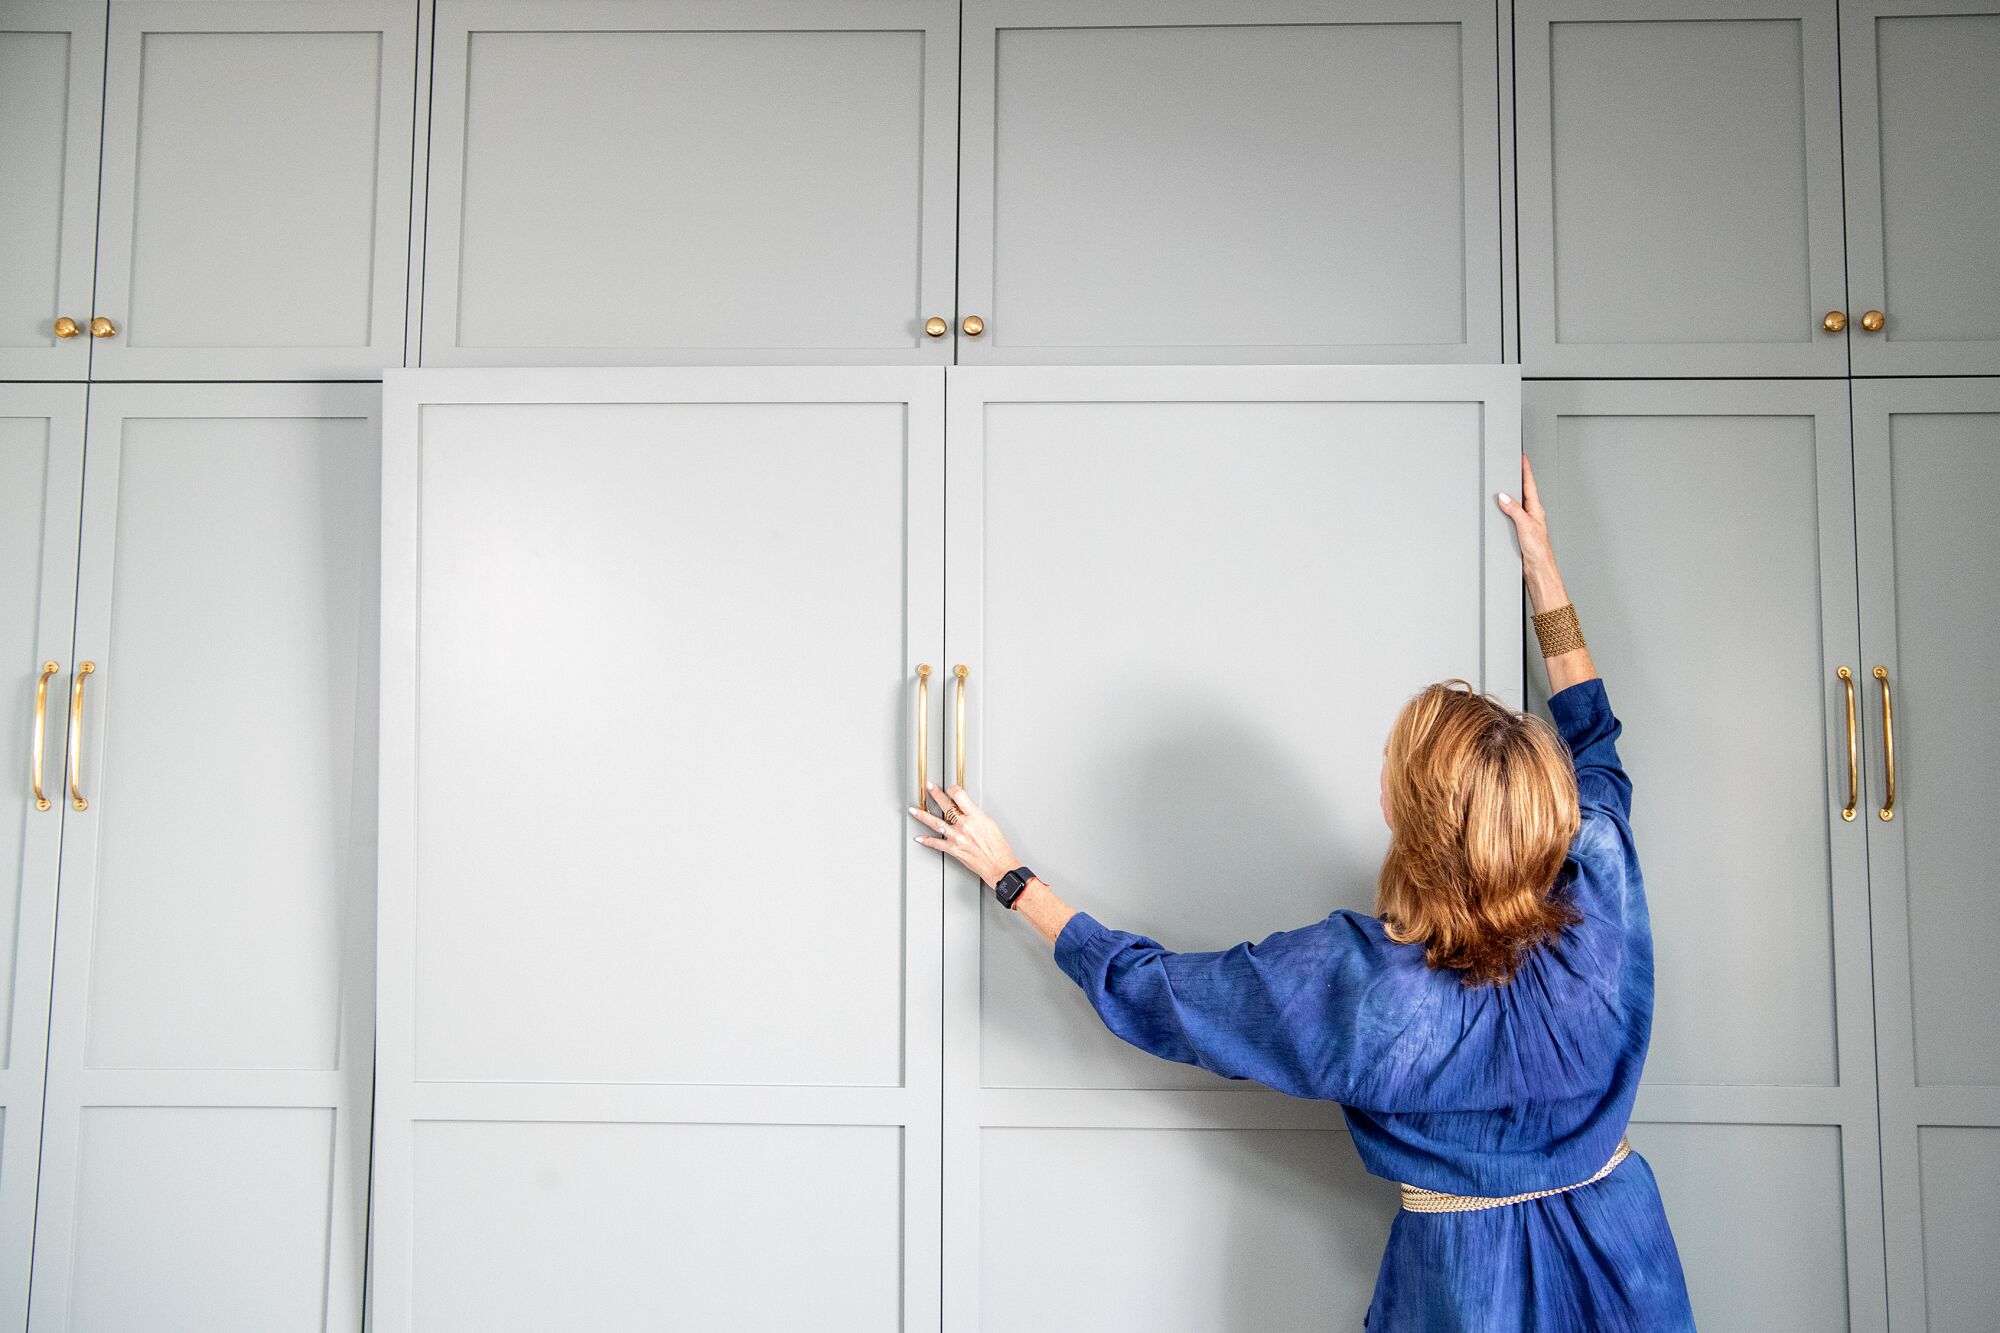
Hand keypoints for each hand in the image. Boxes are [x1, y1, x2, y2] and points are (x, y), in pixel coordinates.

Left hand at [909, 782, 1019, 888]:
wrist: (998, 865)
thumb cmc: (998, 846)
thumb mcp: (991, 823)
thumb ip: (976, 814)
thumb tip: (967, 809)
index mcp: (976, 816)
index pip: (960, 796)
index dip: (953, 789)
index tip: (951, 788)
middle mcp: (965, 825)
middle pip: (946, 806)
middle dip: (935, 794)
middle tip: (928, 786)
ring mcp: (957, 837)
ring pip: (936, 823)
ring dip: (922, 815)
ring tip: (913, 810)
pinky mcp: (953, 849)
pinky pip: (936, 843)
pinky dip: (926, 840)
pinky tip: (919, 837)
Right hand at [1495, 453, 1556, 577]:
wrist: (1538, 569)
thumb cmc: (1539, 551)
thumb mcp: (1525, 526)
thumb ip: (1514, 510)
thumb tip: (1504, 497)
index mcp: (1536, 510)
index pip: (1529, 485)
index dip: (1526, 470)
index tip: (1522, 457)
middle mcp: (1532, 515)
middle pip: (1524, 491)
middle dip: (1519, 477)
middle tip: (1514, 464)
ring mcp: (1526, 523)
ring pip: (1517, 503)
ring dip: (1512, 493)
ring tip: (1506, 482)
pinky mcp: (1520, 532)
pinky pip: (1511, 515)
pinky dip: (1506, 508)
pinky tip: (1501, 509)